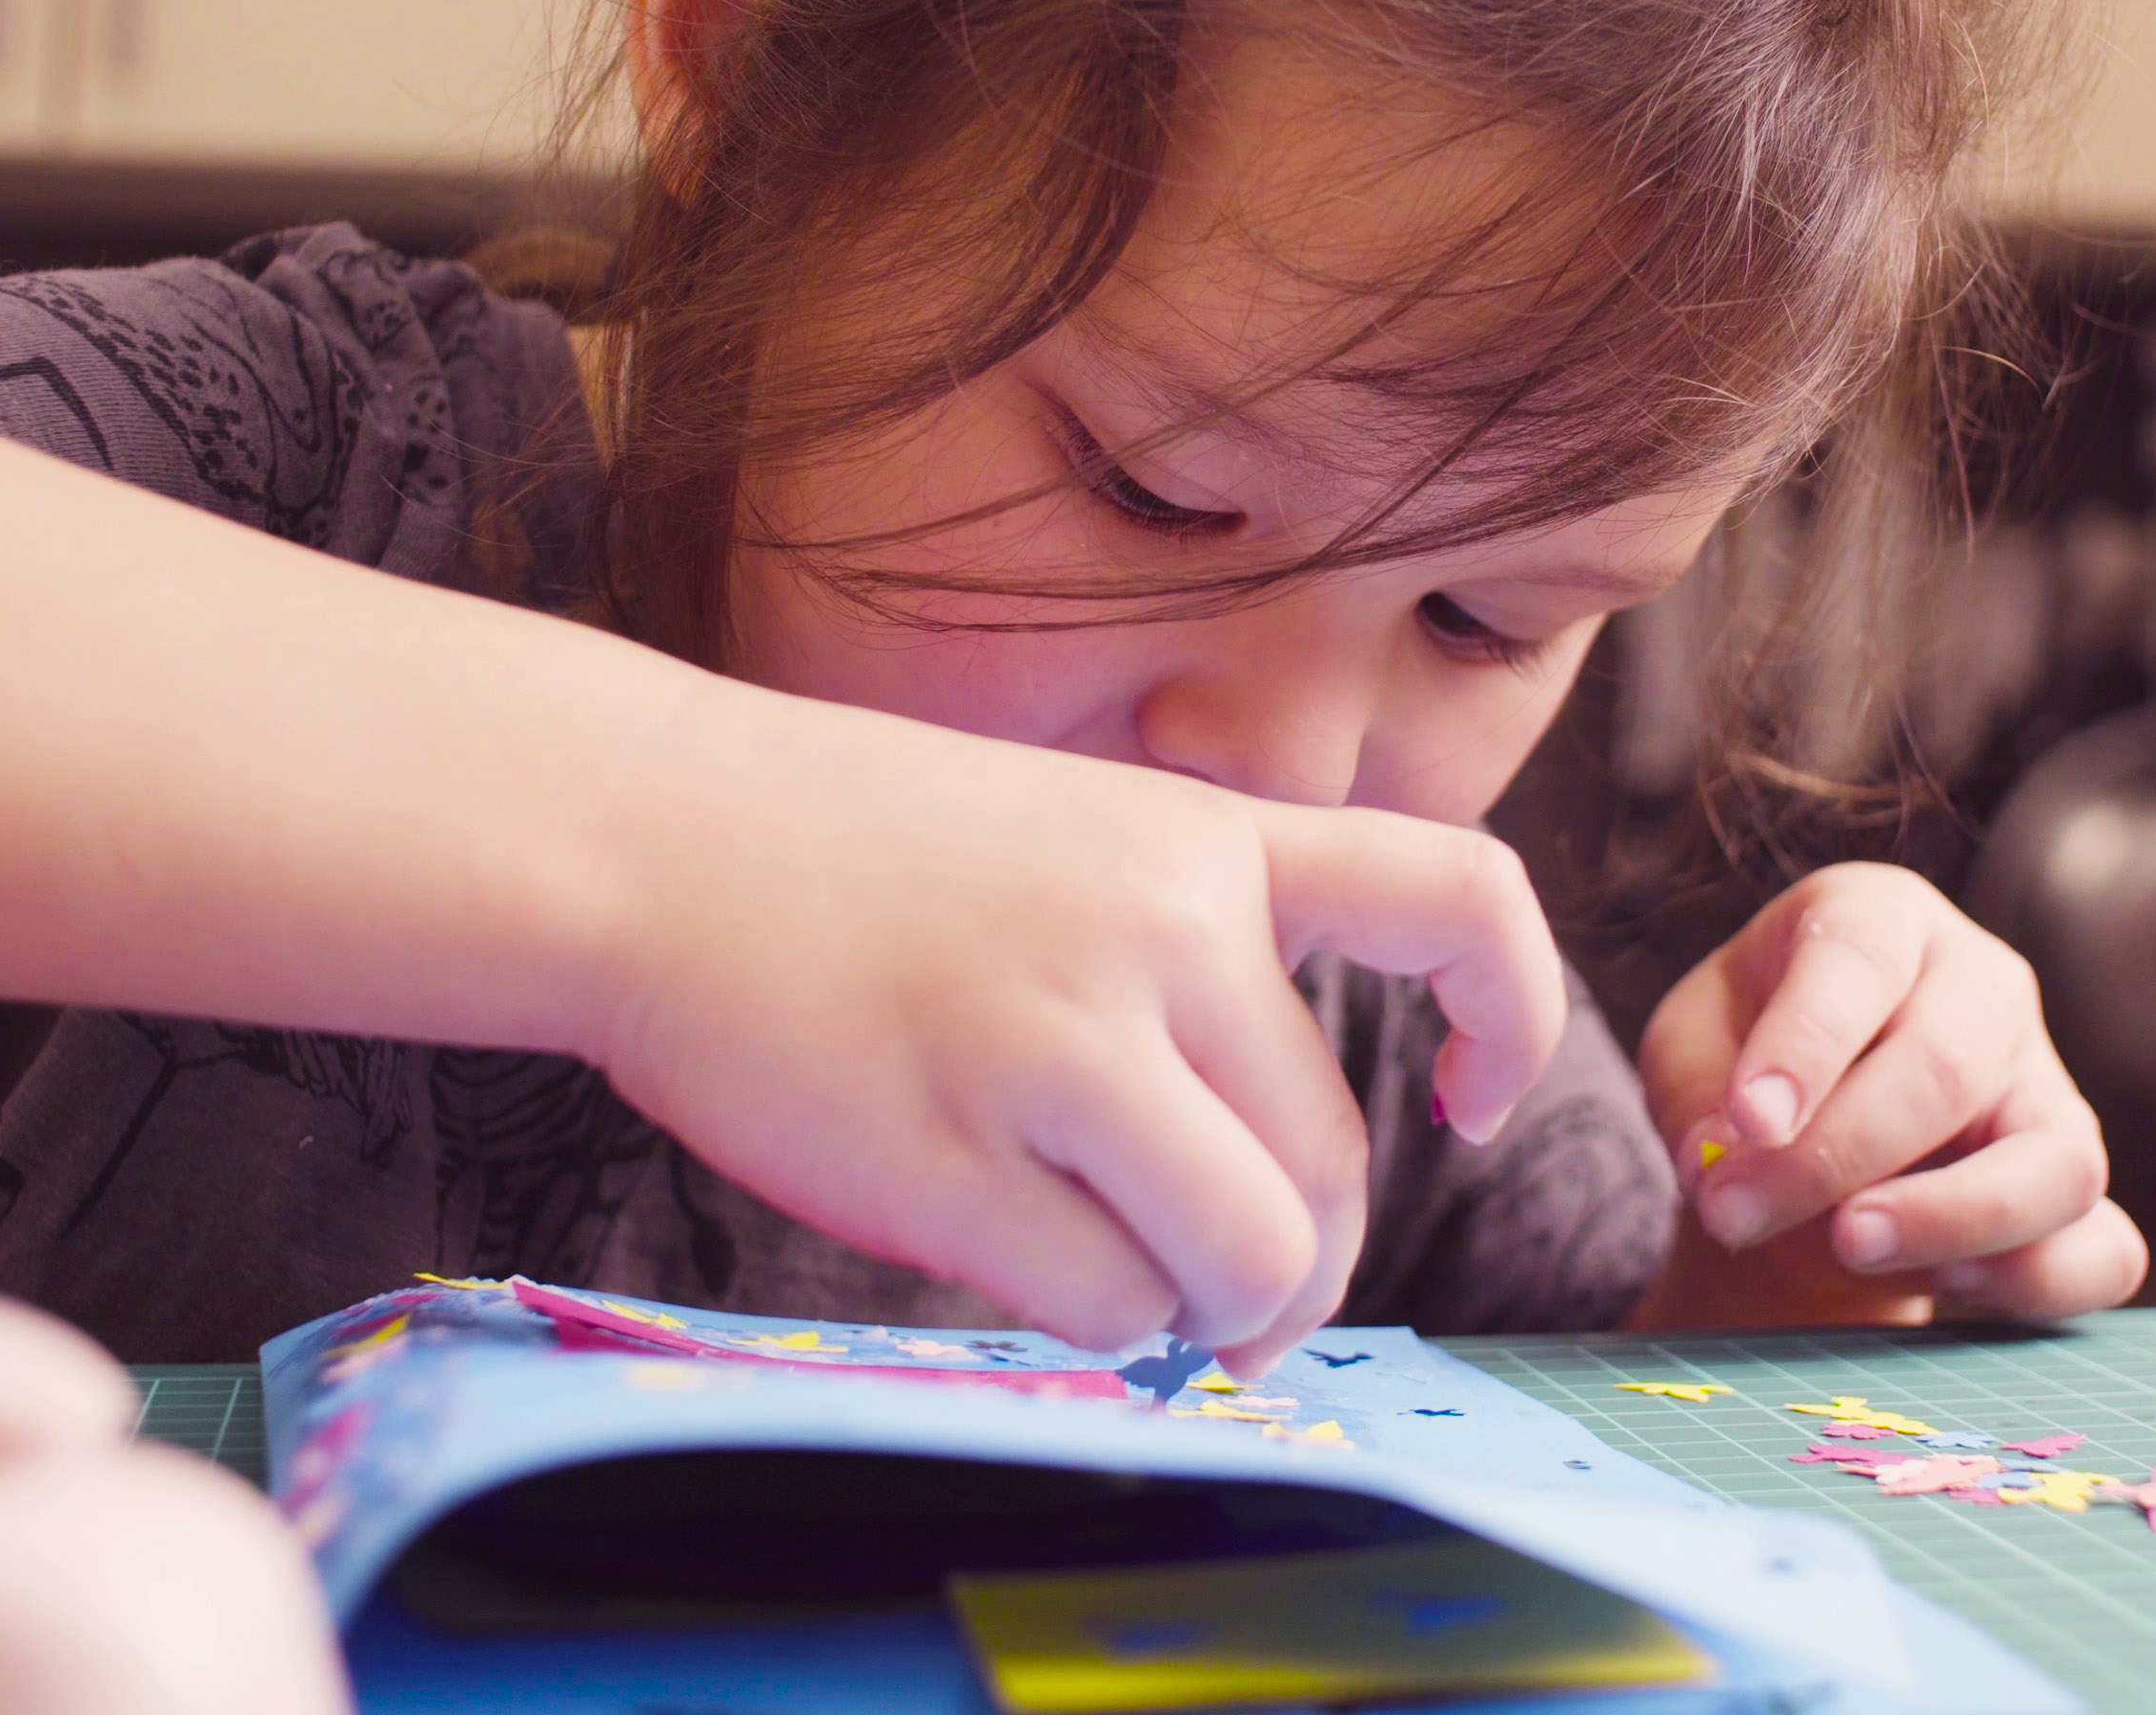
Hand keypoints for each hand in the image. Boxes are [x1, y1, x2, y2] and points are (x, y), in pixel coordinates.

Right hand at [593, 680, 1565, 1374]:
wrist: (645, 834)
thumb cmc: (844, 853)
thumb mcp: (1064, 831)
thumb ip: (1182, 957)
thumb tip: (1275, 1179)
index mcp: (1205, 840)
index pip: (1457, 898)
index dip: (1510, 1016)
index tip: (1465, 1100)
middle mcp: (1162, 932)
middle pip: (1333, 1165)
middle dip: (1301, 1263)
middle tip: (1240, 1296)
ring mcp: (1060, 1044)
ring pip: (1249, 1257)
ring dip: (1212, 1313)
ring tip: (1144, 1295)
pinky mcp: (957, 1155)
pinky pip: (1110, 1307)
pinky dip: (1094, 1324)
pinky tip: (1031, 1271)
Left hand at [1638, 863, 2142, 1318]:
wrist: (1801, 1134)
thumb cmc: (1744, 1064)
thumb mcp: (1688, 1049)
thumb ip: (1693, 1094)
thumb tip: (1722, 1166)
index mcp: (1882, 917)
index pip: (1861, 956)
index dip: (1806, 1042)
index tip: (1748, 1122)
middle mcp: (1985, 987)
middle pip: (1945, 1067)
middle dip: (1835, 1155)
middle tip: (1739, 1215)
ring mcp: (2048, 1088)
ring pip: (2057, 1163)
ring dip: (1949, 1219)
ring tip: (1848, 1246)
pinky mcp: (2076, 1188)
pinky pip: (2104, 1250)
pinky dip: (2034, 1282)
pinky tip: (1943, 1287)